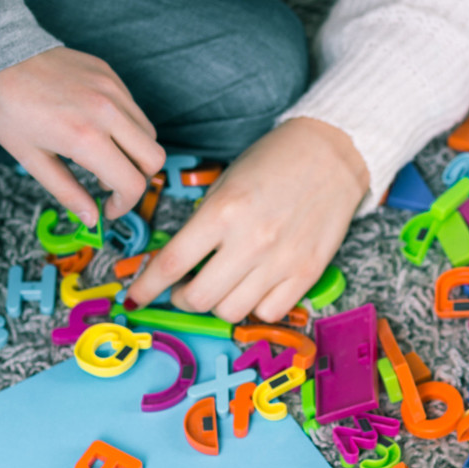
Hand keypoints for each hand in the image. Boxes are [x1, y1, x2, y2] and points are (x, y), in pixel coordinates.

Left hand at [0, 47, 165, 223]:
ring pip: (148, 133)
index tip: (108, 209)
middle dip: (138, 180)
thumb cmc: (5, 108)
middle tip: (109, 185)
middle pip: (153, 159)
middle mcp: (107, 111)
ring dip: (133, 153)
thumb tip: (91, 219)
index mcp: (85, 137)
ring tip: (100, 156)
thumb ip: (68, 192)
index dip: (125, 205)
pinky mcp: (109, 74)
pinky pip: (133, 109)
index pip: (132, 183)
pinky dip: (125, 128)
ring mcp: (112, 88)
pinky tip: (96, 129)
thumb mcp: (31, 159)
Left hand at [126, 117, 369, 322]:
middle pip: (199, 298)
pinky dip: (253, 307)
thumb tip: (177, 265)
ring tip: (218, 289)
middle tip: (182, 290)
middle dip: (181, 299)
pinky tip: (251, 289)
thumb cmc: (274, 162)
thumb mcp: (226, 184)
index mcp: (223, 212)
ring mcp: (281, 261)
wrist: (332, 154)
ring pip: (231, 311)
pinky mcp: (307, 273)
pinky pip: (268, 312)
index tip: (135, 295)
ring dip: (216, 305)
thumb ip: (202, 226)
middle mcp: (251, 241)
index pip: (171, 264)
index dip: (147, 286)